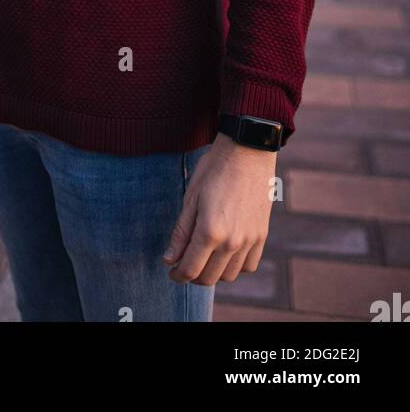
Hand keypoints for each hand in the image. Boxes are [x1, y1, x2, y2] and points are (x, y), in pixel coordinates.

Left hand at [162, 132, 276, 284]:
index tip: (171, 271)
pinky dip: (234, 267)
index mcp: (210, 231)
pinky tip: (224, 254)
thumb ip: (181, 232)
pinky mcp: (261, 236)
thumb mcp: (191, 197)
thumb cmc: (214, 169)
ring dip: (213, 273)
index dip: (176, 275)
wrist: (248, 152)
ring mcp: (249, 241)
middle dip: (192, 275)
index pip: (190, 269)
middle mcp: (231, 242)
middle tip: (183, 263)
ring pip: (229, 276)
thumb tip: (169, 260)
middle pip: (208, 278)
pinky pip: (248, 266)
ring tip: (203, 258)